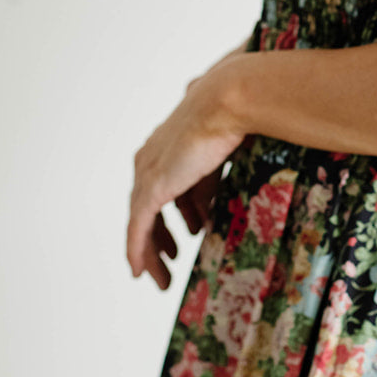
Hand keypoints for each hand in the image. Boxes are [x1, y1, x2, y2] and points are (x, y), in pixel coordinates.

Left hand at [127, 54, 249, 290]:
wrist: (231, 101)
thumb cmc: (239, 113)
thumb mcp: (230, 150)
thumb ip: (222, 171)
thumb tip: (228, 193)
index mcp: (170, 146)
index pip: (168, 186)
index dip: (180, 212)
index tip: (192, 231)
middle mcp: (152, 159)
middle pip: (150, 207)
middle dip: (162, 236)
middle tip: (172, 258)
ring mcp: (149, 174)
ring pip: (141, 223)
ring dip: (152, 251)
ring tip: (163, 275)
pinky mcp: (151, 188)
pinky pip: (138, 229)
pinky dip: (137, 251)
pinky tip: (140, 271)